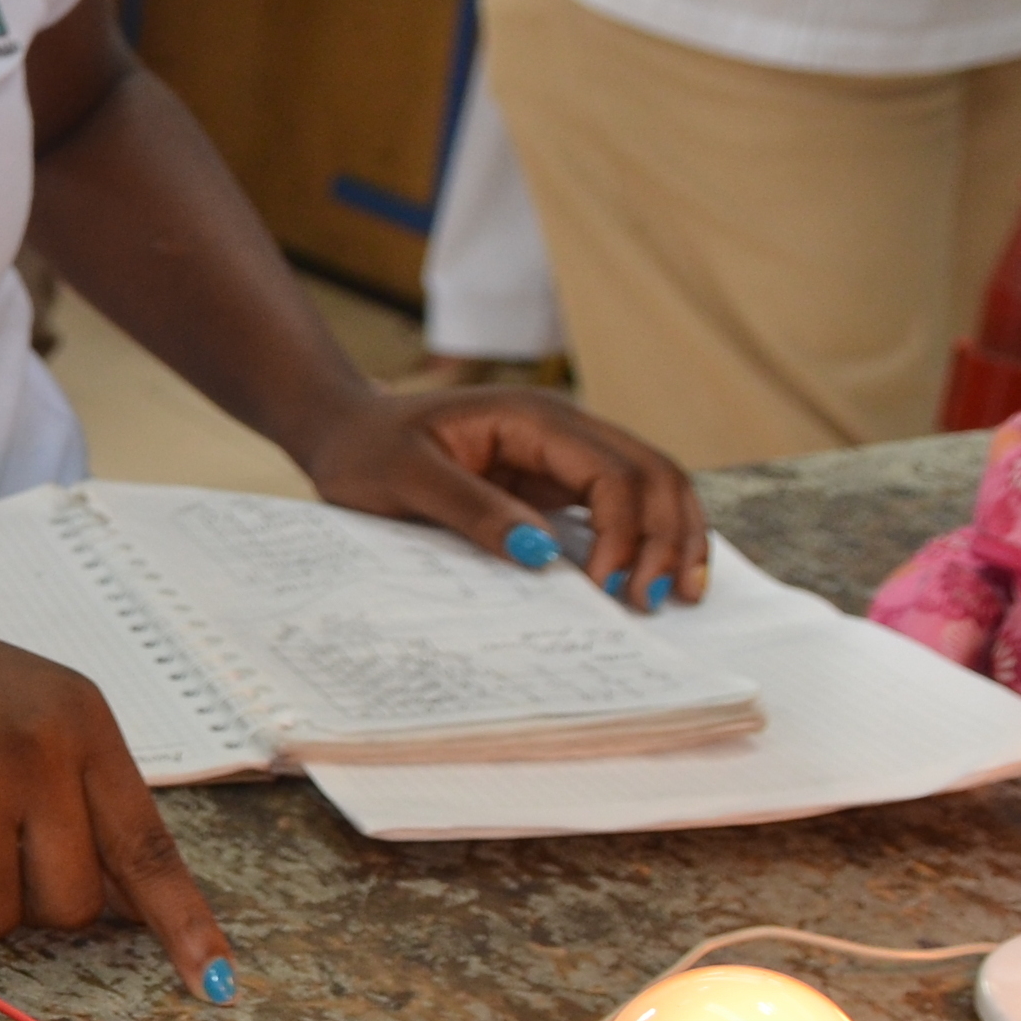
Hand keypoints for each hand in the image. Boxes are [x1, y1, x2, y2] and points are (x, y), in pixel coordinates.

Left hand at [292, 382, 706, 609]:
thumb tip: (540, 554)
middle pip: (652, 473)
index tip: (613, 589)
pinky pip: (619, 508)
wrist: (342, 432)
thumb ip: (471, 509)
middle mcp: (561, 430)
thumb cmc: (365, 449)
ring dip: (672, 537)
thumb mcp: (404, 478)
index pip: (613, 471)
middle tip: (660, 602)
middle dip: (669, 536)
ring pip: (650, 487)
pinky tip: (650, 578)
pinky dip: (644, 539)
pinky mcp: (554, 484)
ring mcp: (562, 456)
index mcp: (531, 418)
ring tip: (678, 595)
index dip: (627, 531)